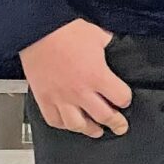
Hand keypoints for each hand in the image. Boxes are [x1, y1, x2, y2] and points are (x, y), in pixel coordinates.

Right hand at [19, 19, 131, 138]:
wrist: (37, 32)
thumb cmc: (65, 32)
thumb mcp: (99, 36)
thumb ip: (110, 46)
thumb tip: (117, 49)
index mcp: (97, 76)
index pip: (121, 97)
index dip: (125, 99)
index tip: (125, 100)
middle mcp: (80, 91)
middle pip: (104, 116)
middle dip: (116, 123)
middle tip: (120, 127)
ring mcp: (60, 97)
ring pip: (78, 125)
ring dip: (90, 130)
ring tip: (96, 131)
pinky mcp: (44, 99)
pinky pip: (54, 120)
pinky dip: (63, 125)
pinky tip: (70, 124)